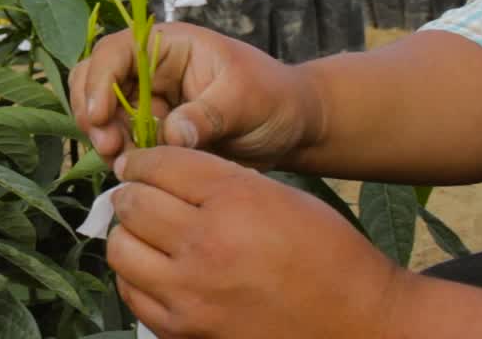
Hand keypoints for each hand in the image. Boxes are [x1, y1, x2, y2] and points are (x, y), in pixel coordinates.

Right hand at [69, 23, 321, 168]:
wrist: (291, 127)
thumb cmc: (274, 98)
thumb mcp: (247, 100)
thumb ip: (208, 114)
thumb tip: (171, 134)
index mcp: (170, 45)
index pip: (117, 51)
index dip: (100, 80)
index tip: (101, 116)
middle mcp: (150, 68)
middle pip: (94, 78)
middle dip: (93, 111)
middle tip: (108, 146)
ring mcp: (147, 99)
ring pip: (101, 112)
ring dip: (103, 137)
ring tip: (123, 163)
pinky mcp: (150, 129)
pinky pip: (120, 138)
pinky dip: (118, 154)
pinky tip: (132, 171)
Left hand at [108, 147, 401, 337]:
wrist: (360, 325)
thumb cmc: (328, 255)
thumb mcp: (280, 197)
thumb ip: (219, 182)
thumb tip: (160, 173)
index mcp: (234, 200)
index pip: (159, 164)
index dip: (142, 161)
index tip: (138, 164)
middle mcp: (206, 244)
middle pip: (132, 203)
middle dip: (132, 193)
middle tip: (139, 194)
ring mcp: (191, 293)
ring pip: (121, 248)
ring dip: (129, 234)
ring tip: (145, 233)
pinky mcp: (185, 330)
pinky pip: (132, 293)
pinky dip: (136, 277)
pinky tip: (155, 269)